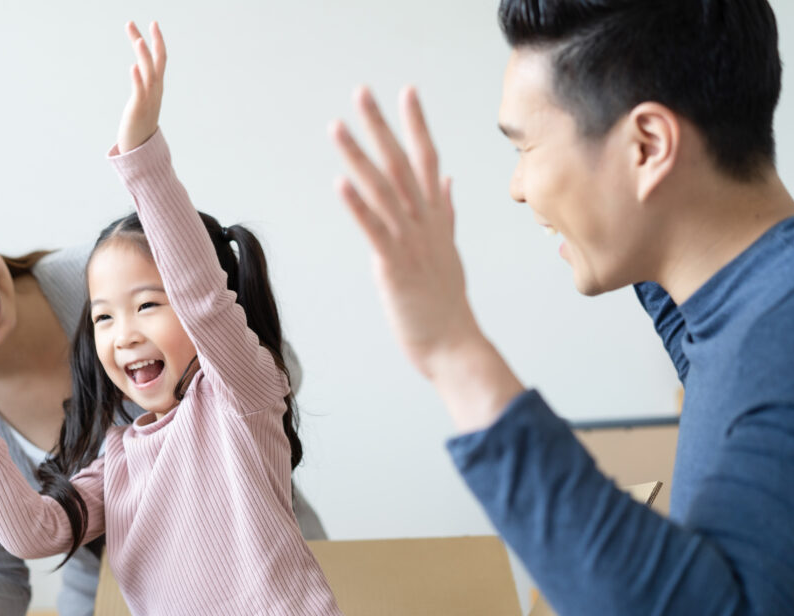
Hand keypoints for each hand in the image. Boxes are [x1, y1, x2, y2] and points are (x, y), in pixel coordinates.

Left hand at [117, 20, 166, 153]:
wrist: (140, 147)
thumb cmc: (139, 124)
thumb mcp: (143, 100)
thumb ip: (142, 85)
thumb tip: (138, 71)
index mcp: (156, 86)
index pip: (160, 59)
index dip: (157, 41)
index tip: (153, 23)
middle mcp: (155, 90)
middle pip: (156, 61)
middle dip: (153, 41)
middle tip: (149, 22)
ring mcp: (148, 99)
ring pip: (149, 73)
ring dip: (144, 56)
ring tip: (138, 40)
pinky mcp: (138, 108)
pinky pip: (139, 91)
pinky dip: (137, 79)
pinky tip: (133, 67)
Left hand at [330, 86, 475, 377]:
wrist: (455, 345)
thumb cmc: (446, 303)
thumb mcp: (448, 250)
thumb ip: (446, 212)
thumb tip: (447, 181)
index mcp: (436, 219)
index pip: (427, 160)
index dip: (416, 125)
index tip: (406, 92)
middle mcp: (425, 224)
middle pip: (402, 165)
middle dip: (382, 126)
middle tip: (362, 92)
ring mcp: (410, 244)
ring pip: (383, 191)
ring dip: (358, 157)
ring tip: (338, 127)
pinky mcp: (394, 267)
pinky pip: (374, 231)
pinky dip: (358, 206)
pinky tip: (340, 183)